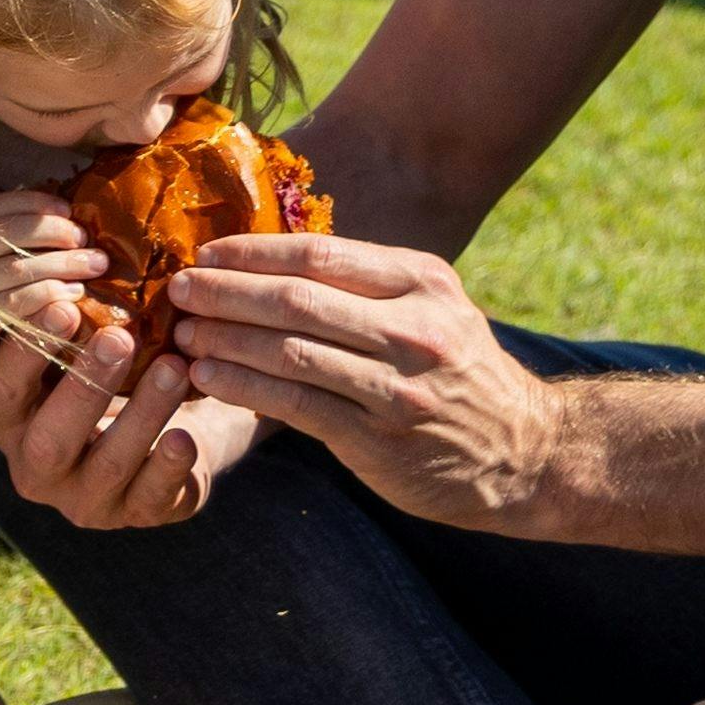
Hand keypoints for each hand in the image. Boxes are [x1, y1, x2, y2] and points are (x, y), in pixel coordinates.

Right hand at [0, 185, 100, 377]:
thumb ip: (18, 261)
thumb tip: (72, 238)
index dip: (32, 202)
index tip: (68, 208)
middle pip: (7, 231)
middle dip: (53, 230)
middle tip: (86, 240)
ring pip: (16, 267)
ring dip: (62, 262)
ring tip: (95, 266)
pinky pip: (14, 302)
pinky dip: (49, 294)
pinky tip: (73, 298)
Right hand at [0, 318, 252, 528]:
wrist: (166, 428)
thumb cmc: (111, 372)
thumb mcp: (77, 349)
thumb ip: (65, 318)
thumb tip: (76, 235)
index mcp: (7, 419)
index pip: (3, 389)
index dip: (27, 353)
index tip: (63, 306)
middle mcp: (34, 466)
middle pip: (49, 437)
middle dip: (84, 386)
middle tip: (120, 336)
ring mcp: (84, 500)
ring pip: (108, 463)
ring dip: (141, 414)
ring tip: (172, 368)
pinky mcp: (135, 514)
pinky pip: (151, 497)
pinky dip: (168, 466)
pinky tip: (184, 437)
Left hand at [160, 233, 574, 532]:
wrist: (527, 453)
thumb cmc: (458, 374)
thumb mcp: (432, 309)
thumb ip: (365, 287)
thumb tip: (265, 266)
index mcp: (421, 281)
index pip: (319, 254)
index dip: (251, 252)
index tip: (204, 253)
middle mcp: (414, 326)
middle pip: (296, 297)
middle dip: (225, 290)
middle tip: (177, 288)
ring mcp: (398, 385)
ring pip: (289, 349)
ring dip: (224, 337)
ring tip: (182, 332)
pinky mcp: (380, 438)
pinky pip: (295, 403)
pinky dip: (243, 385)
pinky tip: (208, 377)